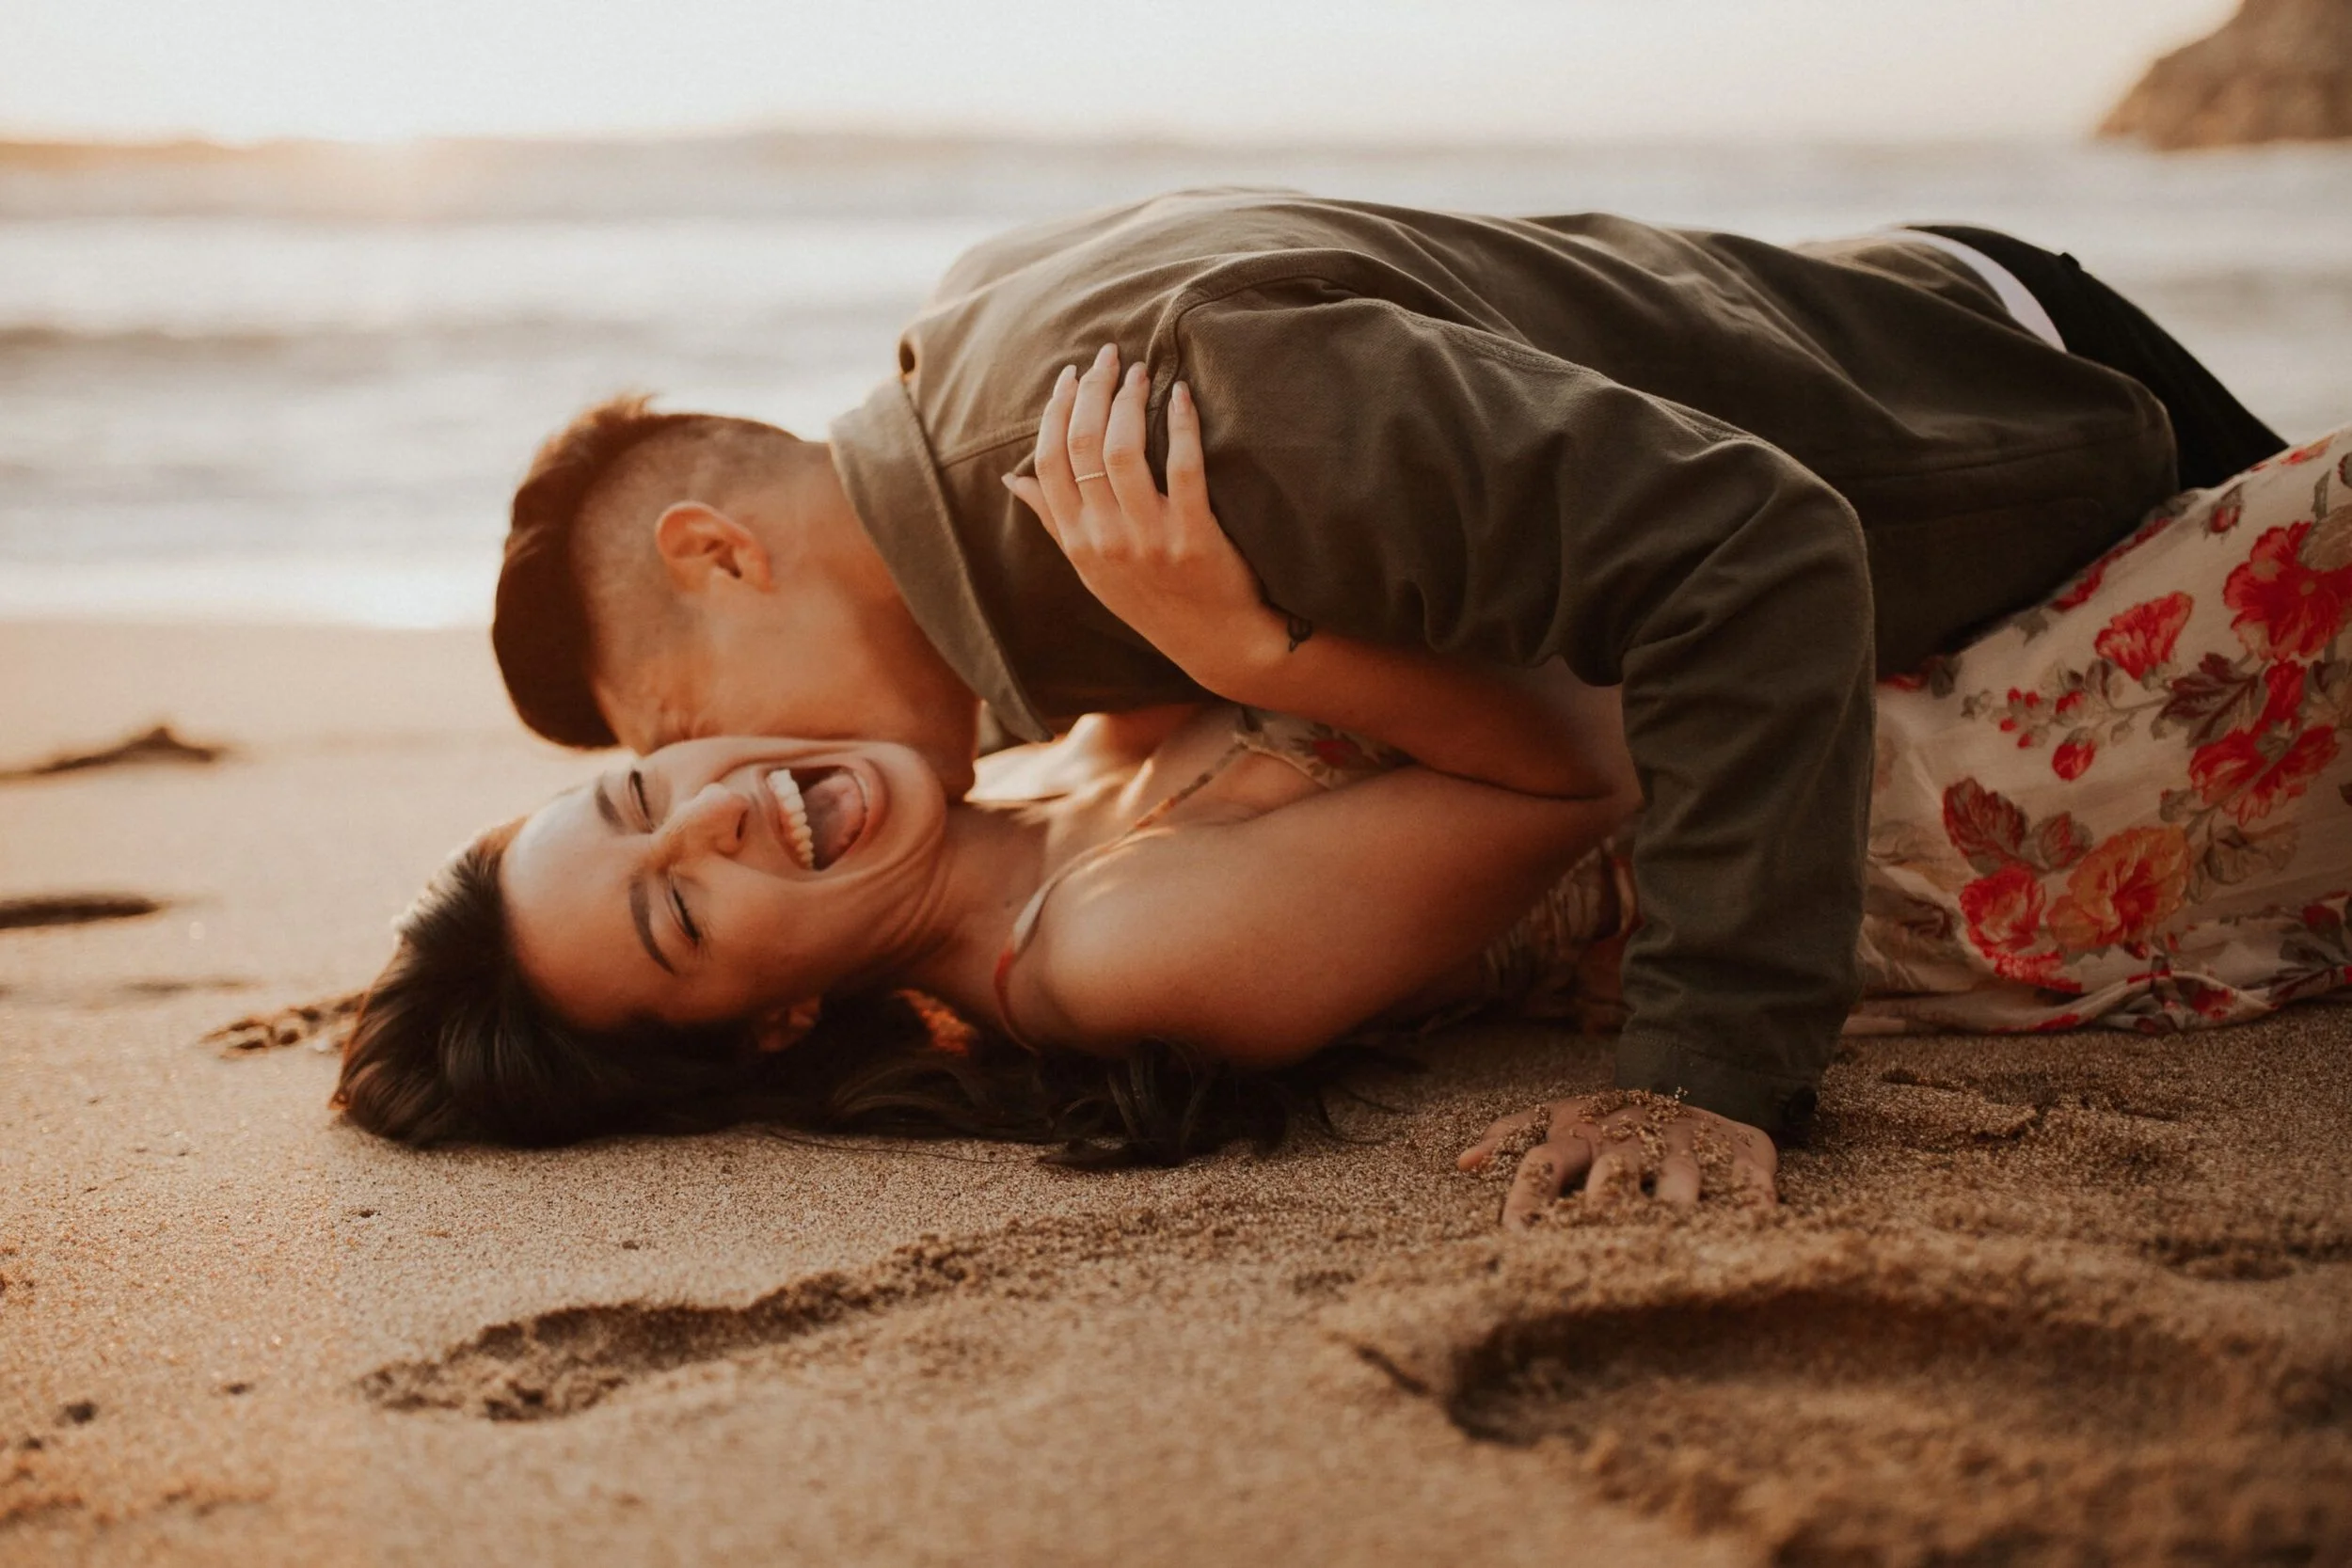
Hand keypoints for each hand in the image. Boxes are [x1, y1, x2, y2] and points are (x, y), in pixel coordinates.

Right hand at [1004, 343, 1285, 695]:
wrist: (1217, 643)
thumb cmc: (1153, 600)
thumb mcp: (1092, 569)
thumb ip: (1054, 521)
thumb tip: (1011, 480)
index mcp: (1077, 543)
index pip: (1048, 463)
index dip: (1055, 410)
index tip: (1069, 376)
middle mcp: (1105, 540)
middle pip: (1082, 446)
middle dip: (1093, 390)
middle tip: (1110, 356)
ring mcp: (1149, 539)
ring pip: (1123, 450)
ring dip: (1130, 400)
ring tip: (1142, 371)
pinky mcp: (1195, 537)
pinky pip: (1184, 467)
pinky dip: (1181, 424)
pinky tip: (1181, 395)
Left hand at [1457, 1091, 1777, 1226]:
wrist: (1699, 1076)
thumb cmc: (1614, 1118)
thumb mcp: (1562, 1118)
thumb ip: (1513, 1137)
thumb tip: (1464, 1162)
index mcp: (1584, 1135)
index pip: (1545, 1162)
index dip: (1528, 1196)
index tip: (1514, 1237)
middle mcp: (1633, 1140)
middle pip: (1612, 1173)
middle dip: (1602, 1205)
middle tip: (1594, 1243)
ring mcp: (1687, 1146)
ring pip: (1679, 1178)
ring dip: (1674, 1203)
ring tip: (1671, 1233)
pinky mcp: (1740, 1154)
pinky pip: (1749, 1181)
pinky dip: (1753, 1202)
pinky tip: (1756, 1226)